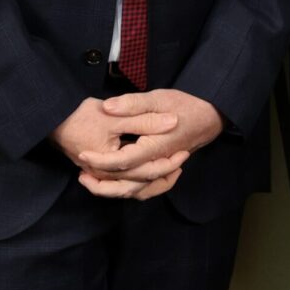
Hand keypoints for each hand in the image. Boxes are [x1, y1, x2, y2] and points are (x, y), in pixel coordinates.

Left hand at [74, 89, 225, 198]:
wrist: (208, 117)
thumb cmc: (184, 105)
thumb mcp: (157, 98)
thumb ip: (132, 104)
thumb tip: (108, 107)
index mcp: (154, 147)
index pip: (122, 161)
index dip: (100, 160)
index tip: (82, 153)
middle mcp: (157, 163)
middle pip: (126, 183)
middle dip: (100, 181)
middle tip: (80, 173)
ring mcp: (161, 170)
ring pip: (134, 191)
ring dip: (111, 190)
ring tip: (90, 181)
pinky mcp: (162, 171)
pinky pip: (145, 190)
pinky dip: (129, 192)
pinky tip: (114, 185)